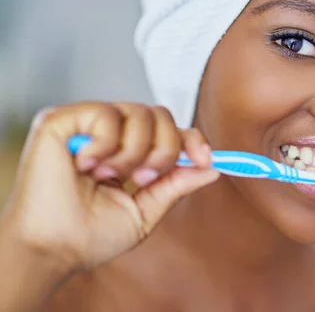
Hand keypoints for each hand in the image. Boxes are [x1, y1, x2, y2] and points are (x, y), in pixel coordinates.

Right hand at [1, 102, 218, 271]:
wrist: (54, 249)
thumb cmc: (92, 235)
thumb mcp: (146, 210)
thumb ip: (176, 185)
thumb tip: (212, 168)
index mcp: (130, 152)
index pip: (170, 130)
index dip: (192, 140)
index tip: (206, 159)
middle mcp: (111, 133)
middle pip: (161, 116)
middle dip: (165, 149)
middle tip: (143, 179)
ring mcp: (88, 124)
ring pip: (139, 112)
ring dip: (134, 152)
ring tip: (109, 176)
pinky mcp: (63, 119)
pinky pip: (107, 114)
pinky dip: (106, 144)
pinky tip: (87, 166)